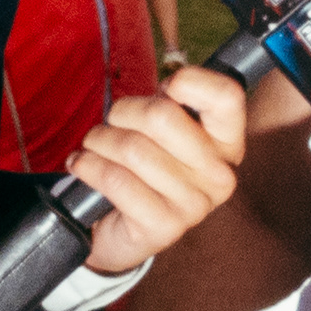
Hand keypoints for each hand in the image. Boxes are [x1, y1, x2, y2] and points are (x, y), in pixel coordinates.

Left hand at [65, 64, 247, 273]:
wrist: (123, 230)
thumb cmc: (145, 167)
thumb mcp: (163, 131)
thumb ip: (171, 104)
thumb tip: (165, 87)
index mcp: (228, 144)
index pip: (226, 96)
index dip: (191, 80)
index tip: (165, 87)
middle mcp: (220, 175)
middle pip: (163, 116)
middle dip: (123, 112)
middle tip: (111, 121)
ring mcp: (194, 204)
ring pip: (132, 148)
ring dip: (99, 140)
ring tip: (93, 144)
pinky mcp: (164, 226)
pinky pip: (116, 180)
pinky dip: (88, 165)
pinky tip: (82, 164)